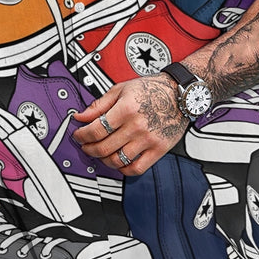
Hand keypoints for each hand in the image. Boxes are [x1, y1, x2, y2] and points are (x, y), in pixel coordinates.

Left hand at [72, 73, 188, 175]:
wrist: (179, 94)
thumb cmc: (152, 89)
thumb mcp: (121, 89)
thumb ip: (99, 104)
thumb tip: (81, 116)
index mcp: (126, 109)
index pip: (96, 130)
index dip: (82, 135)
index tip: (78, 135)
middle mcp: (137, 126)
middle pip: (103, 147)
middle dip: (88, 149)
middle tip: (85, 145)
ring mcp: (148, 140)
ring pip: (117, 160)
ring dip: (103, 160)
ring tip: (100, 153)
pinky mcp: (158, 150)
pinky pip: (136, 168)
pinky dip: (123, 169)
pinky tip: (118, 161)